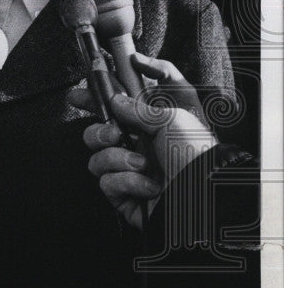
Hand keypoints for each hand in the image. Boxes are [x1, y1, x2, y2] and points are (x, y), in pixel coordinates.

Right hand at [69, 58, 215, 228]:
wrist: (204, 195)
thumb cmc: (196, 153)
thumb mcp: (172, 117)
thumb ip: (137, 107)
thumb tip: (114, 101)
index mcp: (151, 125)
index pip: (118, 106)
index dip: (98, 97)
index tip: (82, 92)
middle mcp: (138, 146)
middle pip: (99, 130)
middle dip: (97, 131)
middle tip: (110, 134)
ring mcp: (128, 170)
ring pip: (97, 156)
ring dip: (115, 157)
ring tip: (140, 163)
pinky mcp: (122, 193)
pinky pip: (106, 180)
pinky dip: (127, 181)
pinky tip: (148, 184)